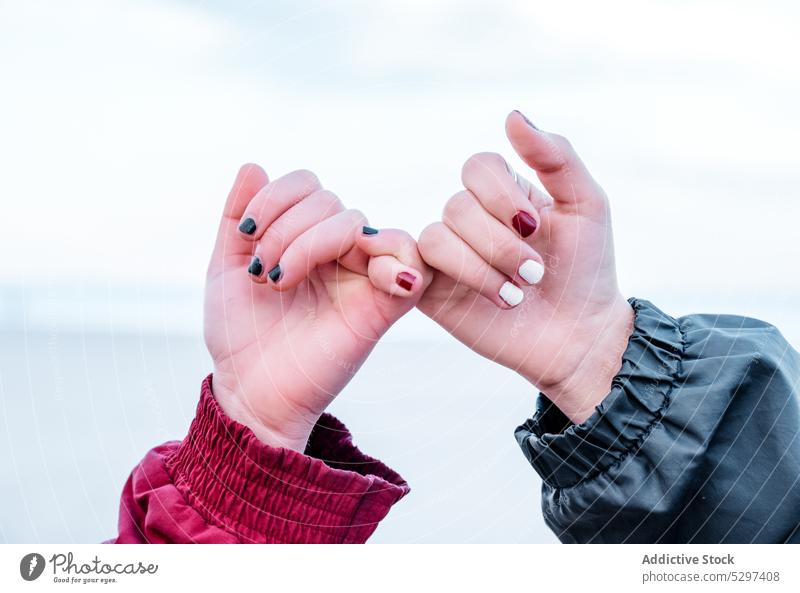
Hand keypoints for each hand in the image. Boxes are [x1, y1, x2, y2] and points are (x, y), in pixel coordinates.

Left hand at [204, 164, 427, 450]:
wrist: (251, 390)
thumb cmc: (240, 335)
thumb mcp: (225, 267)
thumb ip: (238, 218)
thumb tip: (253, 164)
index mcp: (303, 237)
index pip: (307, 185)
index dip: (275, 198)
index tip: (247, 237)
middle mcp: (336, 251)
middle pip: (329, 201)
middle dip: (285, 230)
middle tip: (264, 274)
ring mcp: (361, 274)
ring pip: (356, 222)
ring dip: (311, 242)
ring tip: (284, 282)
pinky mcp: (384, 304)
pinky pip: (411, 260)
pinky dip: (393, 258)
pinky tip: (364, 275)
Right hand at [417, 111, 633, 423]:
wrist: (578, 338)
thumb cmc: (586, 271)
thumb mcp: (586, 205)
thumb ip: (555, 156)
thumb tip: (511, 116)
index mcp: (504, 195)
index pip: (478, 167)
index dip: (501, 195)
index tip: (538, 227)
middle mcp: (471, 221)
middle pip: (458, 206)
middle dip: (501, 244)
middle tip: (536, 274)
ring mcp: (449, 255)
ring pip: (437, 237)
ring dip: (482, 268)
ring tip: (516, 295)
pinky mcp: (431, 290)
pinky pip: (411, 267)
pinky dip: (445, 277)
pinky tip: (486, 296)